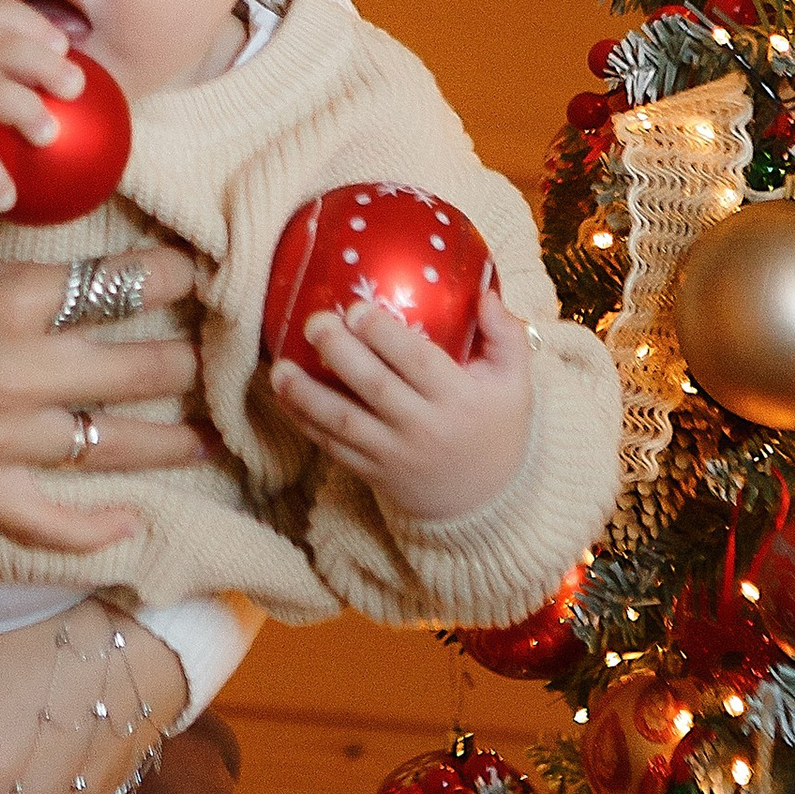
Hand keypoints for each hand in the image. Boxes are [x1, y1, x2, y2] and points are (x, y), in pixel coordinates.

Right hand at [0, 228, 204, 552]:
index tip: (198, 275)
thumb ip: (3, 212)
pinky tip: (132, 521)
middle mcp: (18, 371)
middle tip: (217, 356)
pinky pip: (47, 521)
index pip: (127, 284)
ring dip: (174, 442)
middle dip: (188, 360)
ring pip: (114, 444)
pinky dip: (94, 528)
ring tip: (212, 438)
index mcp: (14, 297)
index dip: (174, 276)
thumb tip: (53, 172)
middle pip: (141, 368)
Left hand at [266, 287, 533, 520]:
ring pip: (344, 422)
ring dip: (307, 393)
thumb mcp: (514, 382)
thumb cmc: (496, 426)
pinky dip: (304, 422)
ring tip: (280, 366)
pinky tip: (282, 396)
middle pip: (374, 387)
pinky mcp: (373, 472)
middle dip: (339, 352)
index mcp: (460, 399)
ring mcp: (394, 453)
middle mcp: (424, 428)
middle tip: (314, 321)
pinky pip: (333, 446)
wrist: (486, 500)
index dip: (385, 335)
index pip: (419, 362)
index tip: (356, 308)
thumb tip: (483, 293)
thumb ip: (505, 335)